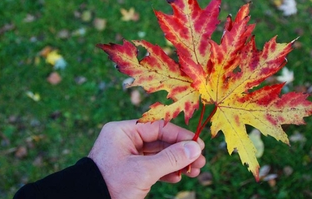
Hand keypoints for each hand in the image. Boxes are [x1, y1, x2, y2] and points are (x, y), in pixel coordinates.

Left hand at [88, 120, 205, 198]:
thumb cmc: (111, 184)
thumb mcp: (143, 171)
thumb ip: (171, 158)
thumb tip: (196, 148)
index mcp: (124, 131)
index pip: (158, 127)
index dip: (180, 136)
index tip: (198, 146)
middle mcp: (126, 139)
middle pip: (161, 140)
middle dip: (181, 152)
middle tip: (200, 161)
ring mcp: (128, 155)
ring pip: (159, 154)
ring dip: (177, 163)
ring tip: (194, 171)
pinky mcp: (130, 170)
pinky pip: (152, 166)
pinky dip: (166, 171)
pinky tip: (178, 177)